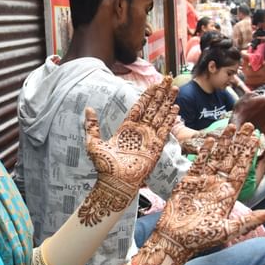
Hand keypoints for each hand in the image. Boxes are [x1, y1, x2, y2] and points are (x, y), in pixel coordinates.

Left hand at [79, 77, 178, 225]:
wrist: (115, 183)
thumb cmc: (104, 166)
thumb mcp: (93, 143)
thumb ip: (92, 126)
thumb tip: (88, 108)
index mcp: (126, 128)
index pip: (140, 107)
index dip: (147, 95)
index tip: (154, 84)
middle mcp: (139, 131)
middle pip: (153, 108)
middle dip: (160, 94)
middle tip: (168, 80)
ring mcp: (148, 138)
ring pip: (160, 115)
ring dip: (167, 102)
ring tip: (174, 89)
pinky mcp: (155, 147)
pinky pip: (164, 130)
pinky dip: (170, 119)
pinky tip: (175, 108)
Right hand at [131, 124, 264, 264]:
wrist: (175, 239)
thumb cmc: (201, 238)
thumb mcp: (229, 230)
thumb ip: (252, 220)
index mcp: (230, 195)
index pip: (243, 169)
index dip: (250, 154)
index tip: (258, 139)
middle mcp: (218, 185)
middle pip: (232, 159)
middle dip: (240, 142)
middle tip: (249, 125)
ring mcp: (204, 181)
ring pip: (216, 157)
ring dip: (224, 142)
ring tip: (231, 126)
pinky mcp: (188, 180)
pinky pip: (198, 162)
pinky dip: (204, 151)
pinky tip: (210, 139)